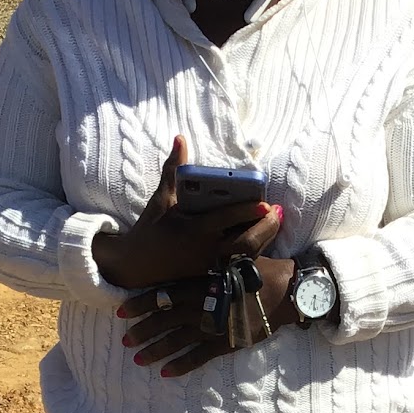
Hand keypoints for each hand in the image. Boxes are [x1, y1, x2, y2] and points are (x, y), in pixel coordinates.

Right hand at [93, 134, 281, 291]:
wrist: (136, 266)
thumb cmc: (151, 229)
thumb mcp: (162, 198)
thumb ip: (174, 169)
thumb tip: (180, 139)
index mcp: (194, 230)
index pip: (227, 219)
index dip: (248, 212)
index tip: (266, 203)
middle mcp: (206, 249)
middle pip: (246, 243)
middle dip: (266, 229)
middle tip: (276, 212)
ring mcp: (211, 264)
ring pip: (247, 255)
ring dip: (264, 238)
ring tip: (273, 220)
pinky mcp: (213, 273)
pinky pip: (239, 261)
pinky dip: (253, 248)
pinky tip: (260, 235)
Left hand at [119, 255, 297, 376]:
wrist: (287, 292)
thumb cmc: (260, 270)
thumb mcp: (231, 257)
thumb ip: (208, 259)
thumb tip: (191, 245)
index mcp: (201, 284)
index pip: (163, 295)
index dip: (140, 304)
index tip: (122, 311)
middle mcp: (202, 306)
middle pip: (164, 320)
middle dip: (142, 331)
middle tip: (125, 340)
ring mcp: (213, 327)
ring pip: (177, 341)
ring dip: (155, 350)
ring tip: (137, 359)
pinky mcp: (226, 344)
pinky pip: (199, 357)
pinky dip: (181, 365)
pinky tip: (165, 372)